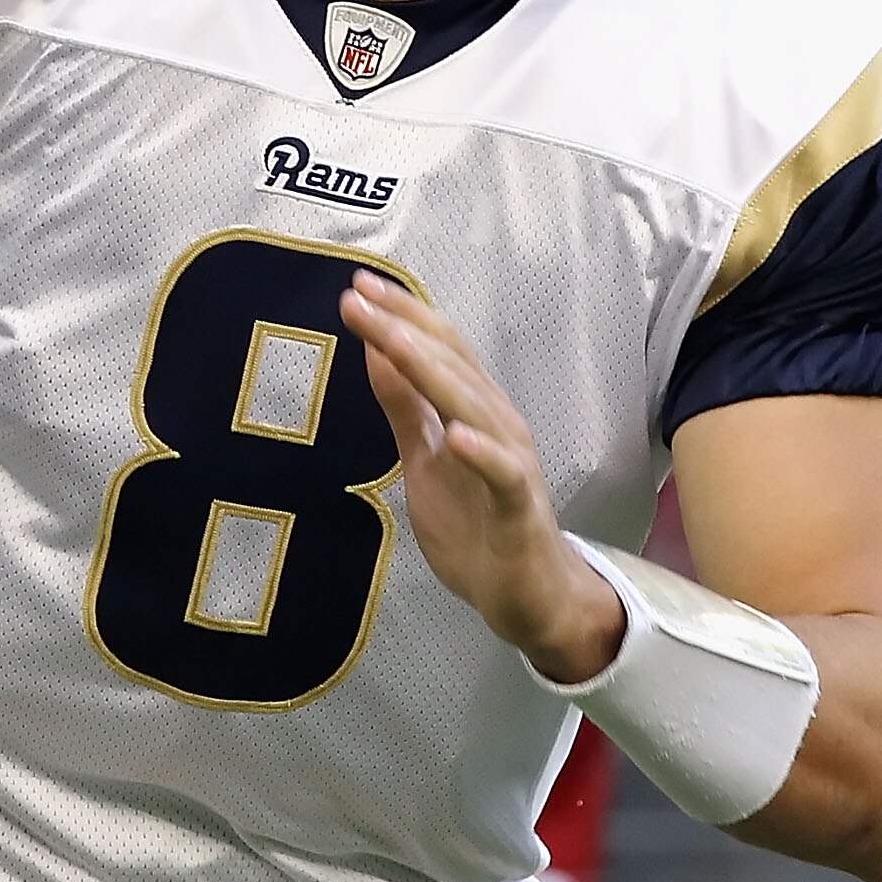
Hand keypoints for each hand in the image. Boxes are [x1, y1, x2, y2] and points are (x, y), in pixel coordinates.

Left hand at [339, 271, 623, 682]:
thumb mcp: (423, 460)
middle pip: (451, 364)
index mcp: (473, 407)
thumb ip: (403, 408)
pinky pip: (503, 475)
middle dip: (404, 328)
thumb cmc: (476, 523)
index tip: (357, 287)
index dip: (400, 315)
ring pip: (474, 407)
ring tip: (395, 342)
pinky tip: (456, 436)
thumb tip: (376, 349)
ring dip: (434, 373)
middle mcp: (497, 421)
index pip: (438, 348)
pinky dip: (481, 453)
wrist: (524, 594)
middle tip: (361, 297)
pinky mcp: (519, 507)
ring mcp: (511, 461)